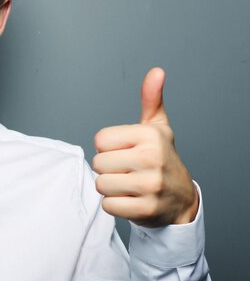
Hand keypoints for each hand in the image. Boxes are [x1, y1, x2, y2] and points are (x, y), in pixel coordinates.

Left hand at [92, 68, 198, 226]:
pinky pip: (108, 205)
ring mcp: (150, 185)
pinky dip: (115, 205)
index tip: (126, 150)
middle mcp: (151, 158)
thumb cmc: (162, 158)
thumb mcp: (157, 126)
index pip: (100, 140)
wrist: (181, 199)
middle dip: (108, 168)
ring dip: (110, 187)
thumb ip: (151, 99)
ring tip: (129, 184)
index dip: (108, 147)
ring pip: (101, 184)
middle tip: (128, 170)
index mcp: (149, 135)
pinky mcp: (146, 209)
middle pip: (98, 163)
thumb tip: (157, 71)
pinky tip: (131, 200)